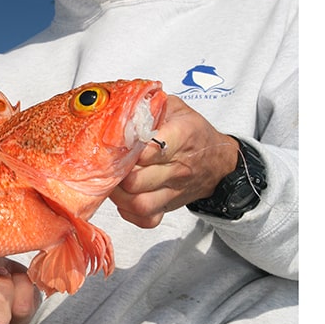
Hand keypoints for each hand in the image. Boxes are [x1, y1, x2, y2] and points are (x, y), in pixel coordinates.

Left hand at [110, 96, 238, 228]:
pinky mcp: (169, 207)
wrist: (218, 160)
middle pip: (137, 180)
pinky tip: (124, 199)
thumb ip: (151, 104)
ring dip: (119, 195)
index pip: (152, 148)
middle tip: (106, 164)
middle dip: (116, 173)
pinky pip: (147, 219)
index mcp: (181, 136)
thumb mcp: (176, 108)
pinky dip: (130, 213)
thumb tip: (123, 104)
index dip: (128, 147)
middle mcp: (178, 167)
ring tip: (111, 181)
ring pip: (139, 203)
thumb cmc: (193, 131)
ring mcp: (173, 191)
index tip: (117, 142)